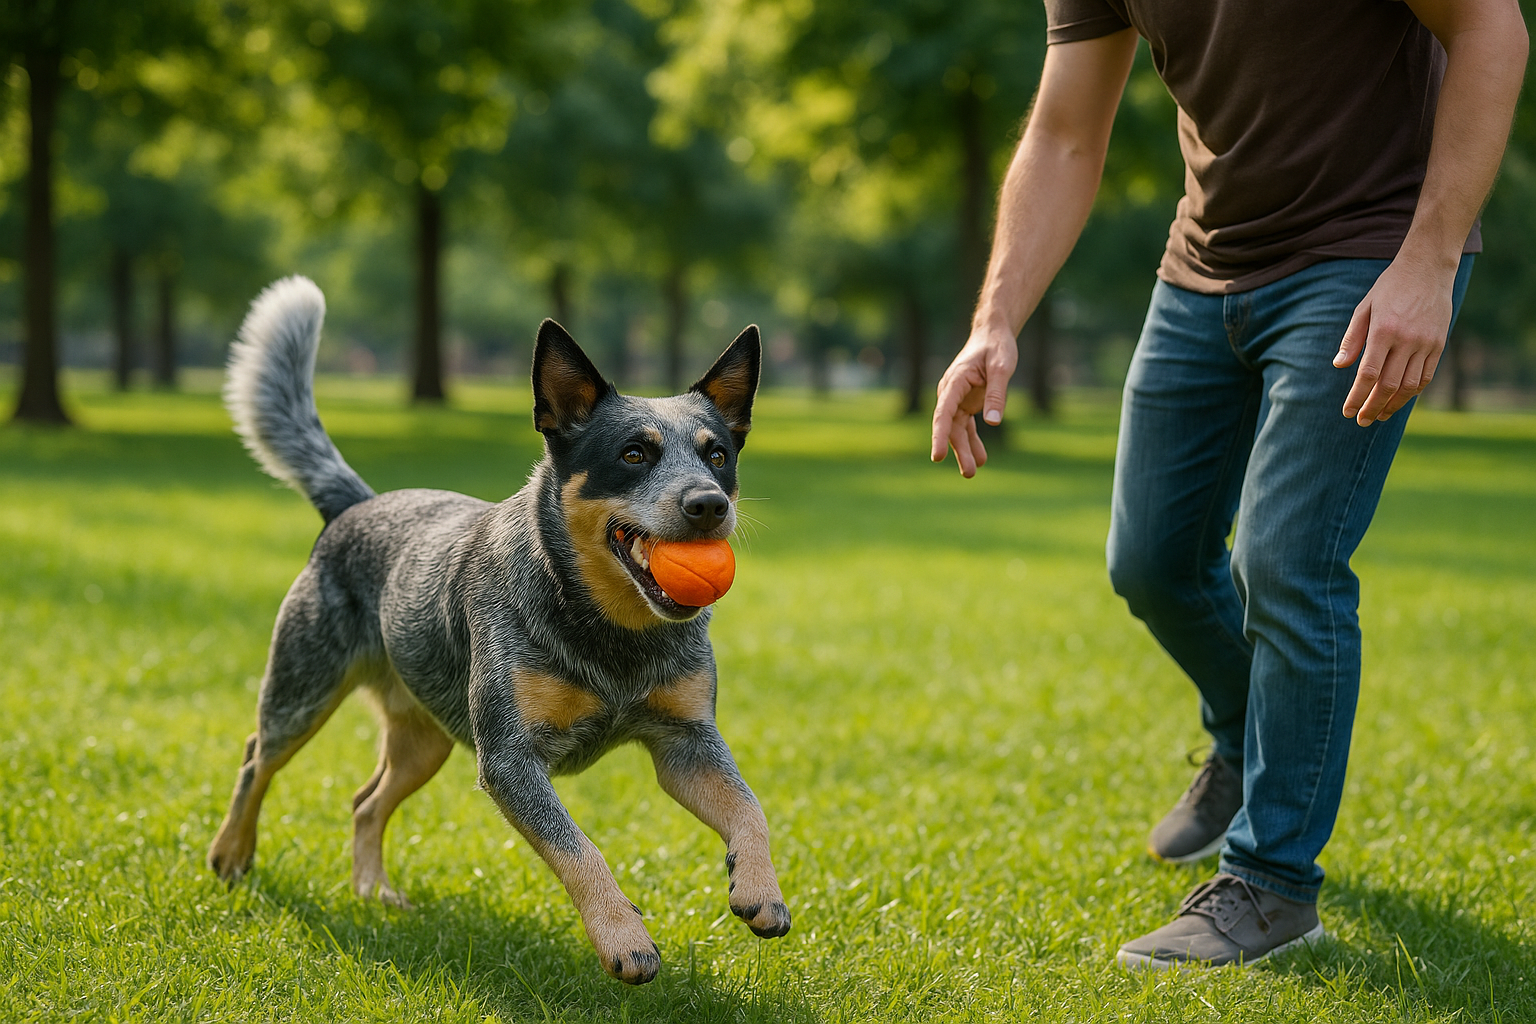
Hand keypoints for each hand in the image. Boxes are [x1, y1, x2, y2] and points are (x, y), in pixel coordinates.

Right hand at [930, 320, 1018, 476]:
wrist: (993, 335)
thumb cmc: (997, 347)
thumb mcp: (1002, 368)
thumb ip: (997, 394)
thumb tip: (993, 422)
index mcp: (954, 382)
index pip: (943, 414)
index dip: (939, 436)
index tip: (937, 457)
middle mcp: (951, 393)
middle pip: (950, 427)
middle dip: (958, 450)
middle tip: (970, 473)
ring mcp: (958, 399)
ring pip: (957, 430)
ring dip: (965, 450)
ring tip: (973, 471)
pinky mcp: (966, 403)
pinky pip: (967, 426)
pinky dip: (973, 442)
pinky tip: (981, 458)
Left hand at [1333, 254, 1457, 425]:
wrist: (1428, 268)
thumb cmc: (1390, 288)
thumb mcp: (1364, 308)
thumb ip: (1352, 339)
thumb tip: (1339, 366)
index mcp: (1383, 330)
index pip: (1368, 374)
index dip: (1356, 397)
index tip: (1347, 412)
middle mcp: (1407, 340)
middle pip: (1388, 385)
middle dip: (1373, 407)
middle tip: (1361, 421)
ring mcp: (1426, 343)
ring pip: (1410, 385)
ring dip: (1393, 405)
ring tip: (1380, 416)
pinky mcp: (1439, 344)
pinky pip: (1426, 376)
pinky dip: (1413, 392)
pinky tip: (1400, 399)